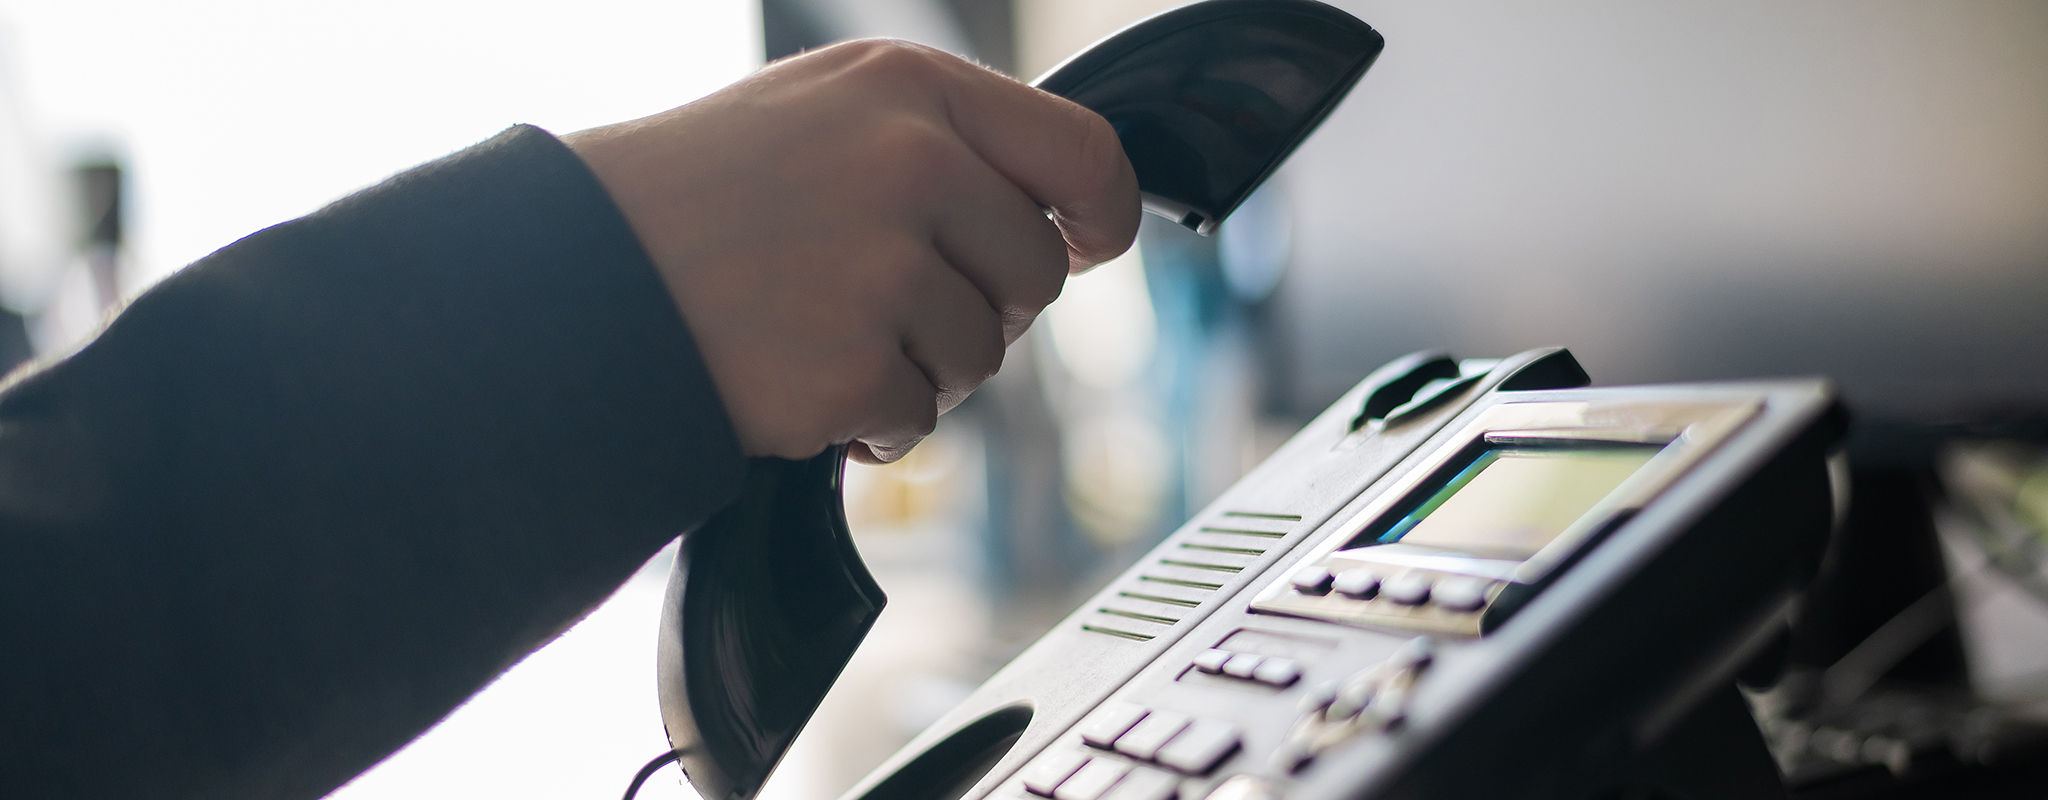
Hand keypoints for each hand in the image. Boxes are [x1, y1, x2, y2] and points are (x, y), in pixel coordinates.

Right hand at [564, 40, 1139, 463]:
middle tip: (889, 305)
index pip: (1080, 152)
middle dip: (981, 307)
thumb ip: (941, 146)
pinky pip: (917, 419)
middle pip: (1034, 272)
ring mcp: (882, 266)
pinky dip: (868, 421)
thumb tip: (1060, 219)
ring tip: (818, 331)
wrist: (574, 276)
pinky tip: (796, 378)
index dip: (1100, 213)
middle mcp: (909, 164)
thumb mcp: (822, 116)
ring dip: (917, 368)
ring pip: (979, 355)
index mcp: (909, 88)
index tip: (1087, 245)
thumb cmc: (697, 197)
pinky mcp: (850, 362)